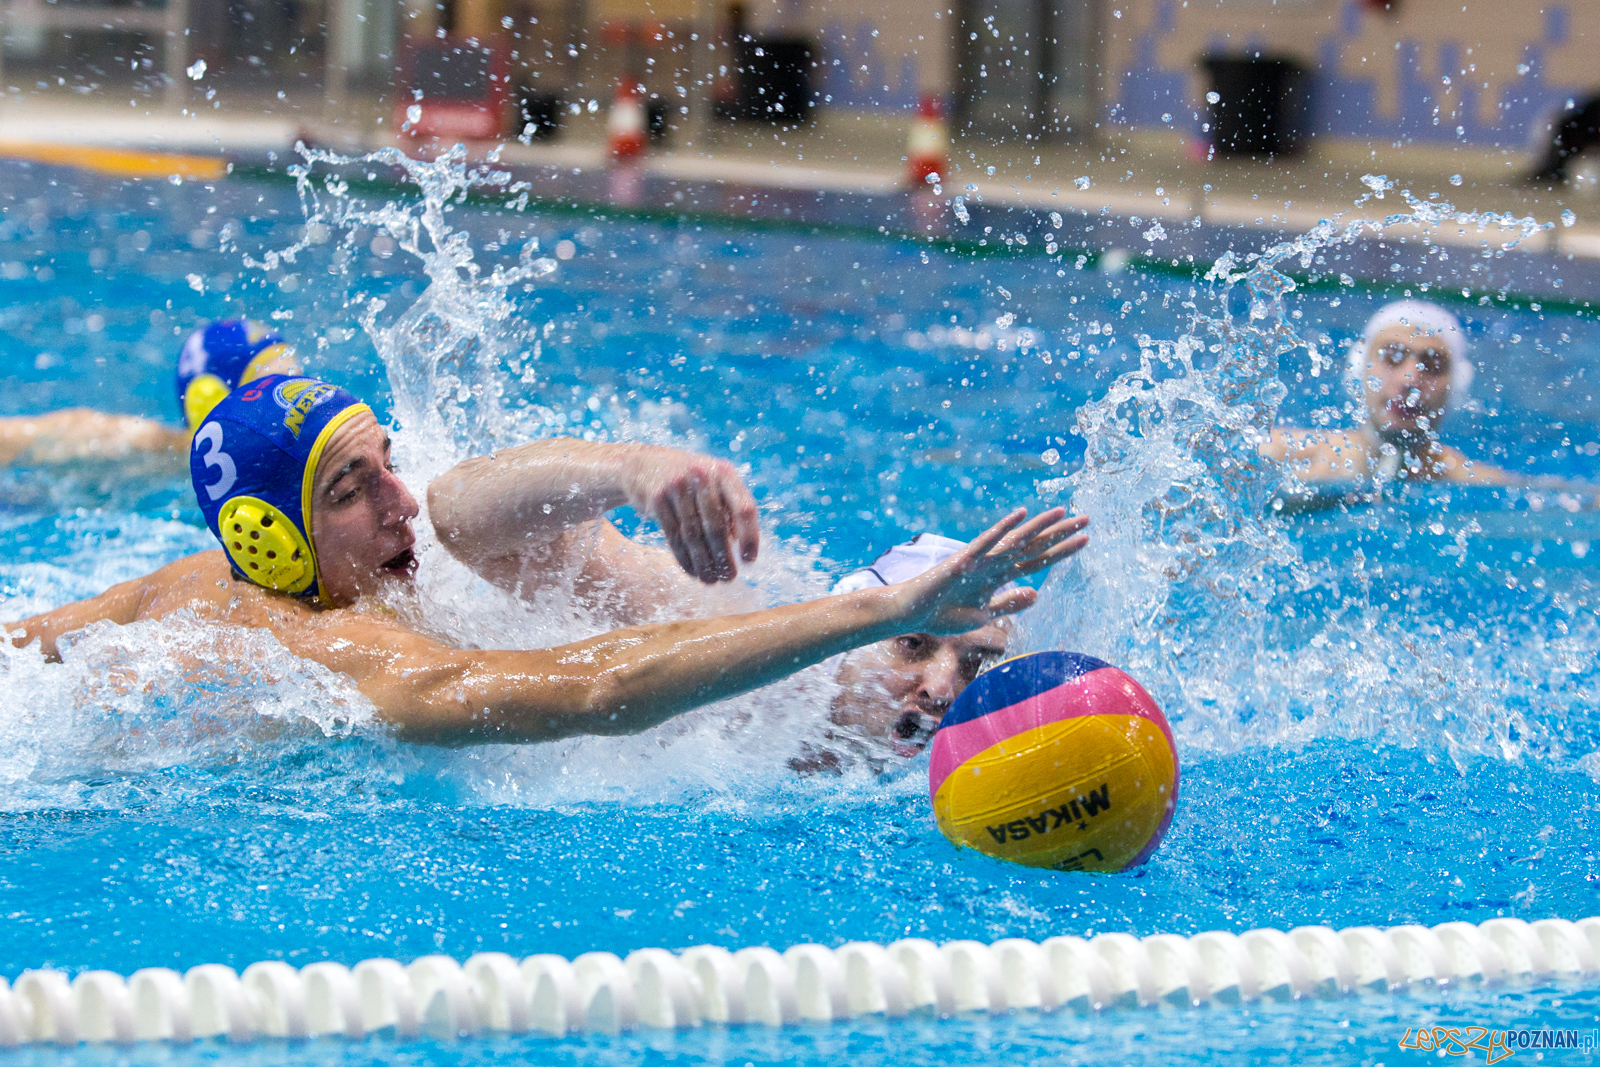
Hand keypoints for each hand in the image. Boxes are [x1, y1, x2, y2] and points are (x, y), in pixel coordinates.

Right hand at [631, 449, 759, 582]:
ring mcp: (677, 486)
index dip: (750, 537)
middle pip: (716, 525)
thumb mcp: (713, 484)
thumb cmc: (690, 480)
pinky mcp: (656, 498)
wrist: (644, 464)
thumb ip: (730, 508)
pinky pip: (673, 536)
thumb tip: (741, 544)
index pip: (744, 508)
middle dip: (723, 557)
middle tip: (729, 578)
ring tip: (710, 580)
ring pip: (693, 534)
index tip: (749, 560)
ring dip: (703, 562)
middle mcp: (702, 475)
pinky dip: (684, 557)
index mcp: (724, 472)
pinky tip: (692, 571)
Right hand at [893, 507, 1087, 633]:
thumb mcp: (984, 614)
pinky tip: (1020, 515)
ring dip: (1040, 526)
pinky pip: (988, 541)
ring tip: (1063, 511)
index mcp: (1000, 575)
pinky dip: (1004, 528)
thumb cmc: (944, 613)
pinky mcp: (964, 559)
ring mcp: (981, 559)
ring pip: (1016, 539)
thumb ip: (1009, 603)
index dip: (1061, 551)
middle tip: (1086, 518)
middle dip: (1060, 533)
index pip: (1038, 560)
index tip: (1086, 540)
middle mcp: (995, 562)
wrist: (913, 613)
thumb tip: (1037, 593)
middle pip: (1034, 545)